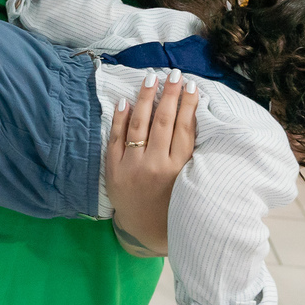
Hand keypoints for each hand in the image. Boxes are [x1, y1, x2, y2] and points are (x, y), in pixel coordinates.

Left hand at [105, 71, 198, 254]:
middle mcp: (155, 166)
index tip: (191, 86)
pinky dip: (120, 118)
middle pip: (163, 122)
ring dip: (145, 99)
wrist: (143, 230)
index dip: (187, 104)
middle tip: (174, 74)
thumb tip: (190, 116)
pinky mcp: (114, 170)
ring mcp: (132, 167)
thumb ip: (187, 153)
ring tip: (151, 79)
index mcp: (178, 169)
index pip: (184, 128)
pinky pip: (116, 138)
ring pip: (139, 125)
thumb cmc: (171, 203)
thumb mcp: (187, 181)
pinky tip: (125, 100)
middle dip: (169, 94)